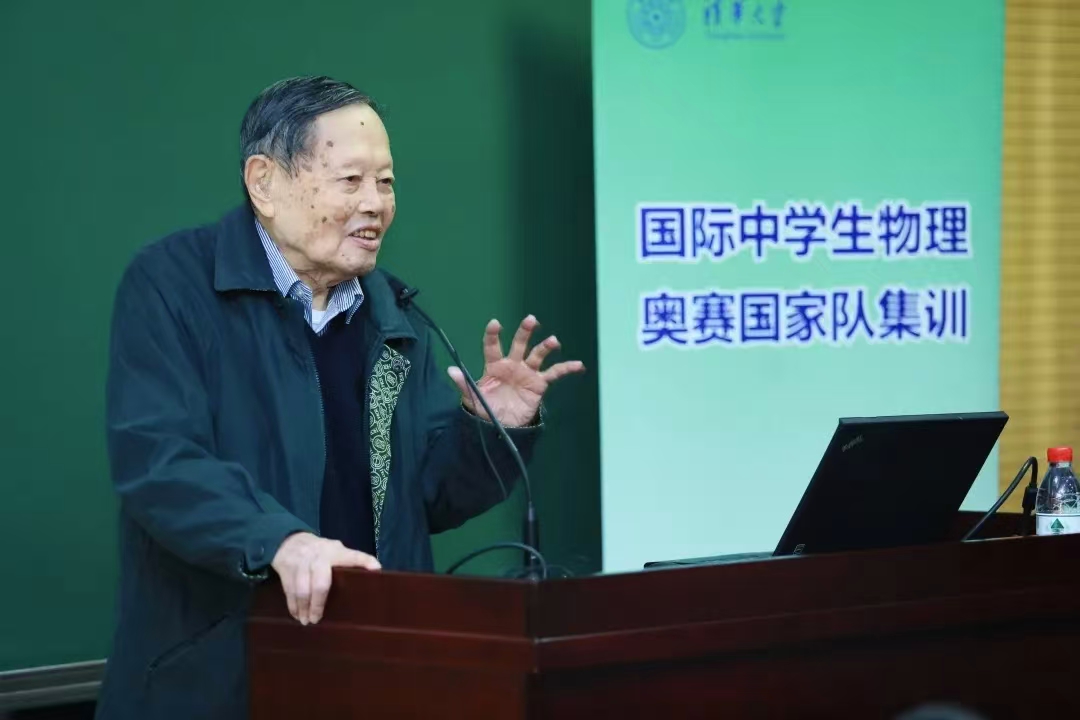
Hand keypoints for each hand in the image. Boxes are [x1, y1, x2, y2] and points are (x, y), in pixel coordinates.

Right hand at [270, 532, 380, 624]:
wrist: (290, 541)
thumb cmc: (320, 552)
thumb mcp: (336, 551)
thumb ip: (349, 562)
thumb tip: (373, 574)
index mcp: (336, 552)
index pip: (353, 556)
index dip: (365, 562)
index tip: (376, 569)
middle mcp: (318, 557)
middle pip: (320, 583)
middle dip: (318, 603)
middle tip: (317, 619)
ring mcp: (301, 563)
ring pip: (302, 589)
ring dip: (303, 608)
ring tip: (307, 621)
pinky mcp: (287, 569)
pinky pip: (289, 590)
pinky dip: (293, 605)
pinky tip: (297, 615)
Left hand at [447, 315, 584, 427]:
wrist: (504, 427)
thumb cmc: (487, 409)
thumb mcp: (473, 399)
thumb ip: (464, 384)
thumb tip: (451, 370)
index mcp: (494, 365)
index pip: (492, 346)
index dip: (493, 334)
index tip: (496, 323)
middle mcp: (512, 364)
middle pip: (519, 343)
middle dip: (525, 331)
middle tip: (531, 320)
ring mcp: (527, 372)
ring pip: (537, 354)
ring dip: (546, 346)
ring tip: (553, 341)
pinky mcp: (539, 383)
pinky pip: (554, 373)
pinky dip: (567, 368)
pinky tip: (578, 365)